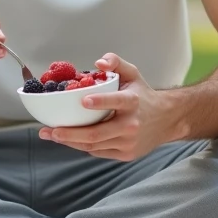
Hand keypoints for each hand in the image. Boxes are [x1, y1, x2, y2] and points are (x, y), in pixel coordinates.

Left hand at [38, 53, 175, 160]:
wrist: (167, 120)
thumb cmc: (143, 96)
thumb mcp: (133, 74)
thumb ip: (116, 62)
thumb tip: (98, 63)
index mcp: (133, 102)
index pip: (116, 102)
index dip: (100, 102)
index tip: (82, 101)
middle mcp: (131, 125)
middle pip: (96, 133)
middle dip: (70, 133)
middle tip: (50, 130)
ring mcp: (128, 143)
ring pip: (94, 145)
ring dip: (71, 142)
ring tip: (52, 135)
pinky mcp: (126, 155)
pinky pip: (99, 152)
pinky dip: (83, 146)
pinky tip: (71, 139)